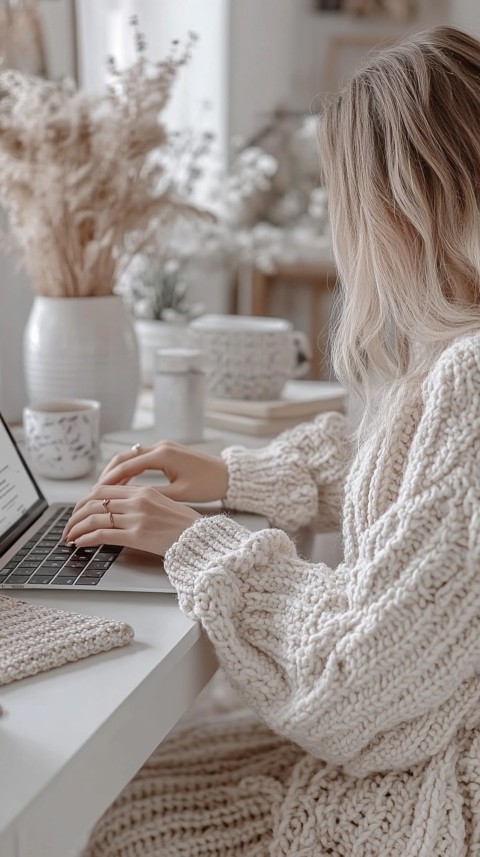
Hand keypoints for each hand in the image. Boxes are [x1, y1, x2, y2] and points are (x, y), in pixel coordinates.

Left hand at [62, 484, 200, 556]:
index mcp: (144, 491)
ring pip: (94, 517)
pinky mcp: (137, 536)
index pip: (104, 489)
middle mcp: (138, 501)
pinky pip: (102, 535)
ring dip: (77, 528)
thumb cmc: (186, 526)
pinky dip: (86, 539)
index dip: (85, 500)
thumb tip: (119, 510)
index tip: (78, 511)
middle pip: (94, 501)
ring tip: (70, 537)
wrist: (201, 538)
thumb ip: (141, 503)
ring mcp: (137, 517)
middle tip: (68, 526)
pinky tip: (80, 544)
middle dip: (75, 514)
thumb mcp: (164, 505)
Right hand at [97, 440, 228, 501]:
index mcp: (162, 455)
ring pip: (131, 456)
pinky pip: (141, 458)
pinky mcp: (166, 452)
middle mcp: (160, 447)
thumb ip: (153, 495)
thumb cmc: (207, 485)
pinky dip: (130, 470)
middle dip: (108, 474)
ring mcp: (163, 448)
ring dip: (117, 471)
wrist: (228, 475)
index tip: (96, 492)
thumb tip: (129, 502)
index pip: (126, 465)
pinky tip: (123, 484)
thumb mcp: (179, 494)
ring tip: (105, 489)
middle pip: (124, 457)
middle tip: (95, 491)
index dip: (109, 479)